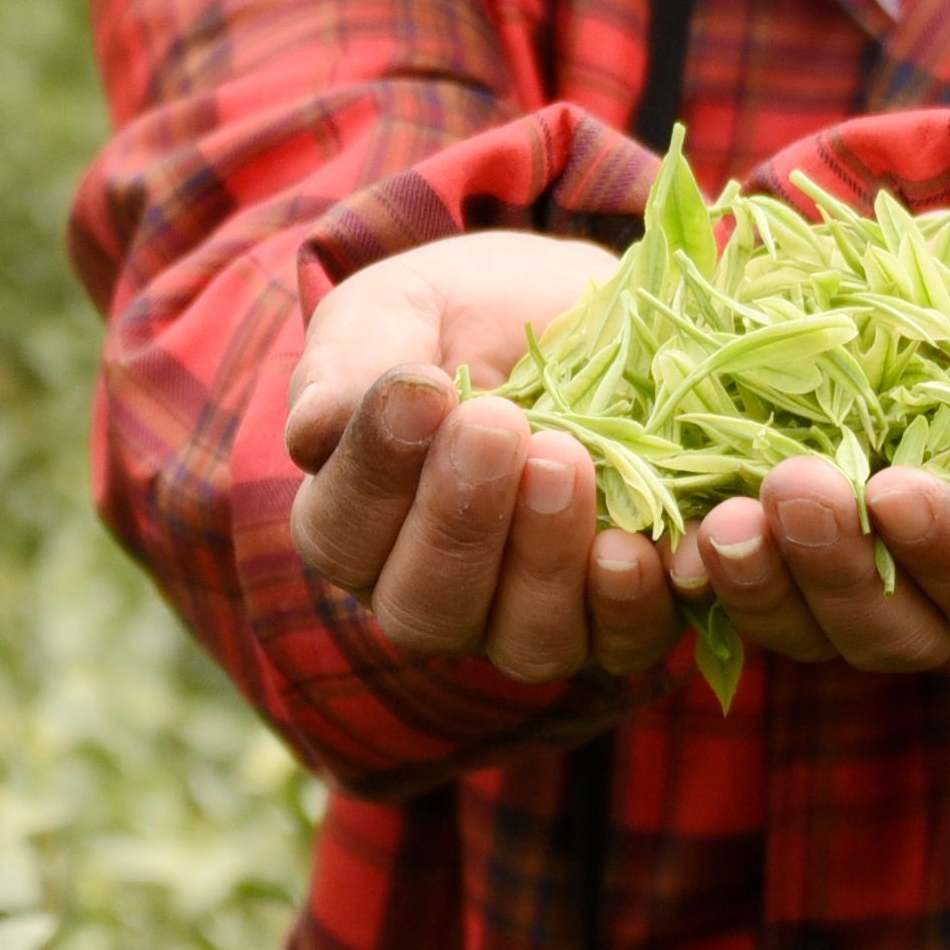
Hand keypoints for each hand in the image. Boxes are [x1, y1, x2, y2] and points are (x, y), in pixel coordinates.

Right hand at [283, 231, 682, 684]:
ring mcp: (530, 620)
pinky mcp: (622, 618)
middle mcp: (436, 594)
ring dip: (544, 558)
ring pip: (525, 641)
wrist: (586, 306)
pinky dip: (634, 602)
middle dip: (460, 520)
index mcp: (358, 528)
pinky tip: (640, 544)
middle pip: (426, 608)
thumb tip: (309, 430)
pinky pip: (626, 643)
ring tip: (566, 460)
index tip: (420, 393)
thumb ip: (349, 363)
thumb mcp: (398, 309)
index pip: (341, 536)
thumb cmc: (470, 311)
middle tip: (496, 424)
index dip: (374, 474)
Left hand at [680, 220, 949, 673]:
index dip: (947, 549)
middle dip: (839, 567)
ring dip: (761, 584)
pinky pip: (737, 594)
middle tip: (794, 485)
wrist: (946, 292)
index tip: (896, 489)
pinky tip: (668, 538)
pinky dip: (702, 576)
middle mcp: (939, 601)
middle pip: (893, 629)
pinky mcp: (775, 559)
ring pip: (806, 629)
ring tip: (722, 521)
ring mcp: (849, 588)